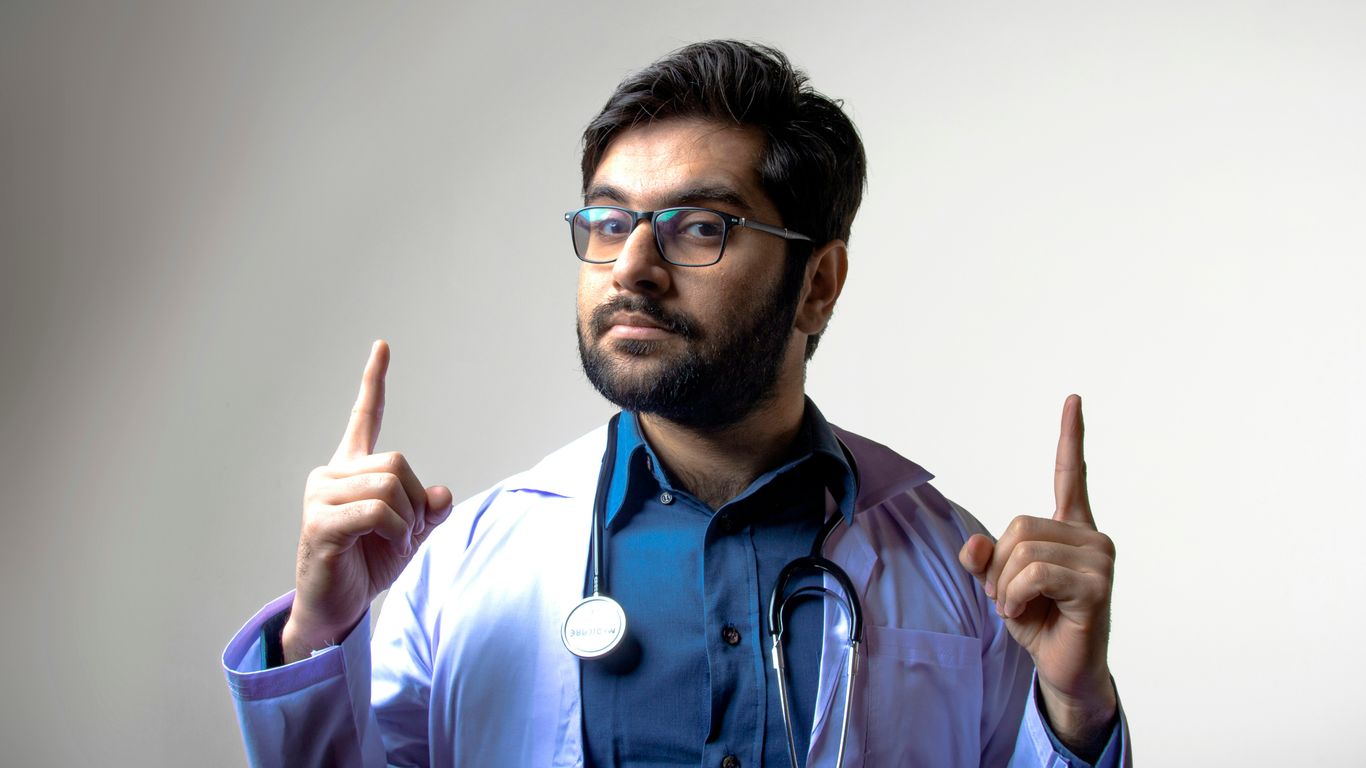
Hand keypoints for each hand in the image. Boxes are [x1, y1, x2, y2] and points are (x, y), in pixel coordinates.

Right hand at [281, 340, 453, 662]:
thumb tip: (440, 493)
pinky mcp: (320, 523)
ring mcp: (321, 496)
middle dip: (414, 500)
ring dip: (405, 520)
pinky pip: (377, 510)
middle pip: (396, 462)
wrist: (336, 608)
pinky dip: (395, 529)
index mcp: (351, 469)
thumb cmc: (369, 565)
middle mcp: (331, 474)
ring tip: (389, 541)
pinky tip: (384, 545)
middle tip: (404, 530)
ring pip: (389, 486)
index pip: (365, 417)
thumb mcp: (411, 533)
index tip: (382, 346)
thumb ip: (429, 509)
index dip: (374, 381)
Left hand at [958, 395, 1117, 752]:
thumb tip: (972, 546)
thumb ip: (983, 560)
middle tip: (1013, 598)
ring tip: (1024, 608)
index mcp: (1071, 529)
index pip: (1070, 474)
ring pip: (1022, 552)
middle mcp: (1091, 537)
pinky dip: (1017, 598)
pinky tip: (1030, 615)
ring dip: (1007, 588)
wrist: (1064, 668)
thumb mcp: (1000, 586)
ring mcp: (1099, 559)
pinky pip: (1034, 575)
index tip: (1073, 398)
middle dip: (1000, 569)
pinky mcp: (1097, 585)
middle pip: (1017, 527)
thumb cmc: (1039, 622)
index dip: (1070, 436)